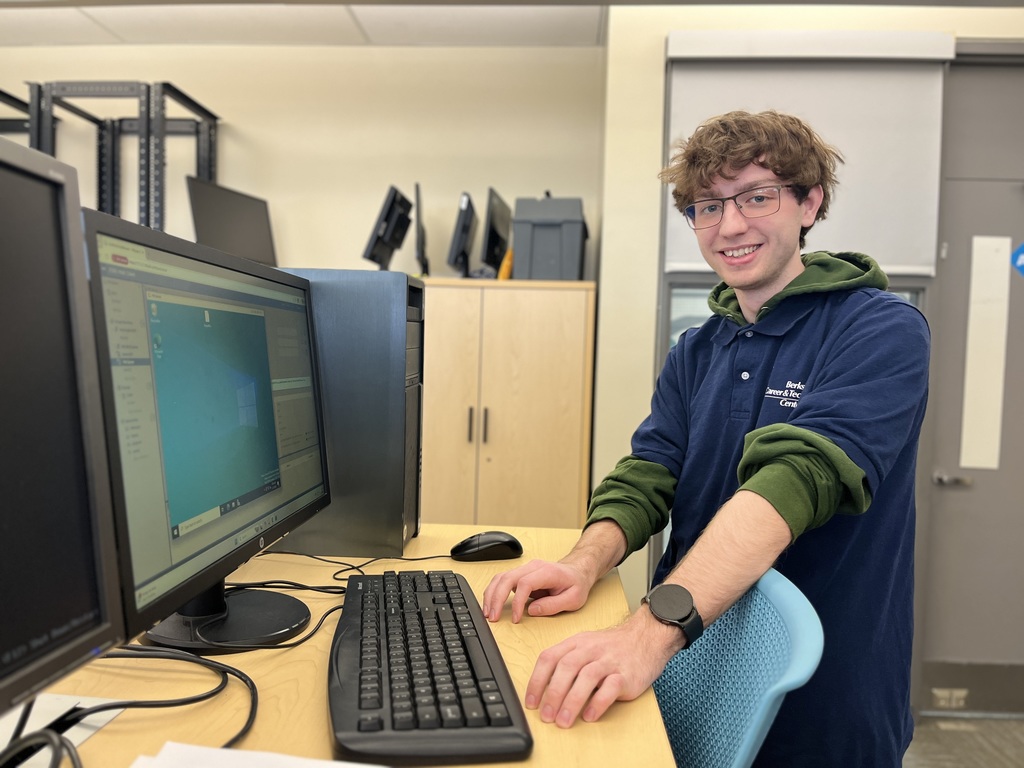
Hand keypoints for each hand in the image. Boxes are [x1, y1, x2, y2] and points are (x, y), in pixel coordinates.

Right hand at [482, 558, 594, 622]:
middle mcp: (533, 567)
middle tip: (493, 617)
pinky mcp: (520, 574)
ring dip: (492, 595)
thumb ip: (553, 605)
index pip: (525, 583)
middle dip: (497, 598)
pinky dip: (494, 592)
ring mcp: (525, 569)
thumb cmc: (576, 584)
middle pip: (507, 578)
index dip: (518, 602)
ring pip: (501, 577)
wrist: (576, 571)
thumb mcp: (573, 599)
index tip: (516, 618)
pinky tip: (491, 604)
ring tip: (488, 613)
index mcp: (547, 571)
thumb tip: (532, 610)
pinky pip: (502, 580)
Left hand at [524, 611, 679, 726]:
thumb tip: (544, 690)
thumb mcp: (585, 646)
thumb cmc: (612, 648)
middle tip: (546, 716)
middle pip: (566, 668)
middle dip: (553, 694)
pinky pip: (611, 687)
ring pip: (587, 677)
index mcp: (576, 643)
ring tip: (564, 721)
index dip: (537, 681)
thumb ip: (566, 662)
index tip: (531, 702)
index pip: (550, 658)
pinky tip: (590, 715)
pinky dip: (598, 702)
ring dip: (572, 701)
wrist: (646, 637)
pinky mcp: (627, 674)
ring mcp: (609, 661)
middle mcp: (591, 649)